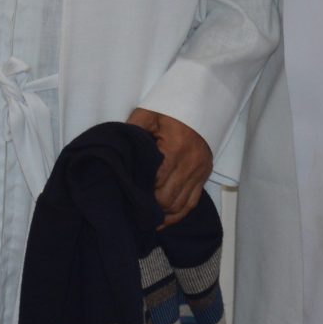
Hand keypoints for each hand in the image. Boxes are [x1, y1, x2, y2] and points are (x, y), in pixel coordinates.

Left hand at [125, 108, 213, 227]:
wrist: (200, 102)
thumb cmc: (170, 108)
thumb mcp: (147, 114)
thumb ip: (132, 131)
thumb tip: (118, 153)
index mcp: (175, 149)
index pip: (156, 183)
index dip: (141, 191)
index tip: (128, 193)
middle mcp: (190, 164)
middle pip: (167, 199)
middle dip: (150, 204)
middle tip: (134, 205)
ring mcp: (199, 172)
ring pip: (180, 206)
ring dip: (163, 214)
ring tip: (146, 217)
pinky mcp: (204, 175)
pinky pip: (192, 203)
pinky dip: (178, 215)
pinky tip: (163, 221)